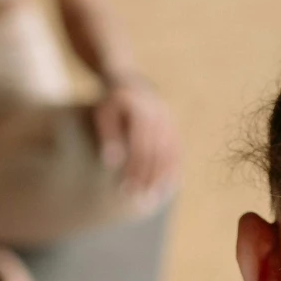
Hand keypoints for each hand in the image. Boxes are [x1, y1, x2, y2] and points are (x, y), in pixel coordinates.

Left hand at [91, 77, 181, 197]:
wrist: (128, 80)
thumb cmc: (110, 103)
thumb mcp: (104, 114)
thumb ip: (108, 136)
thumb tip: (112, 162)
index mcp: (141, 108)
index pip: (140, 146)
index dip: (134, 169)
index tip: (125, 190)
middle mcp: (159, 113)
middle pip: (156, 151)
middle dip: (147, 177)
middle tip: (138, 199)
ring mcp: (170, 119)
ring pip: (169, 152)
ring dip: (162, 177)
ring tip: (152, 198)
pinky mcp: (174, 125)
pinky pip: (177, 150)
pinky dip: (173, 168)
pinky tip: (167, 186)